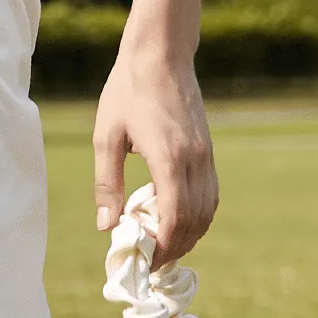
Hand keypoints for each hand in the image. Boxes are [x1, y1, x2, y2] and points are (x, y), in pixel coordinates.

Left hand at [92, 31, 217, 259]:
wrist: (161, 54)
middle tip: (154, 263)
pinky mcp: (208, 149)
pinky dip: (199, 215)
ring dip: (191, 234)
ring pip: (208, 209)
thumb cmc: (127, 90)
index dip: (164, 246)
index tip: (147, 262)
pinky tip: (179, 220)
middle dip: (177, 247)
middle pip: (196, 220)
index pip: (175, 216)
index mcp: (168, 156)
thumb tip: (107, 227)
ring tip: (166, 248)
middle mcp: (195, 159)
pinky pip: (211, 193)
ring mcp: (206, 154)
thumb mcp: (106, 136)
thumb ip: (107, 183)